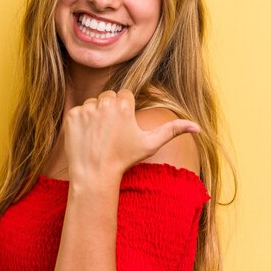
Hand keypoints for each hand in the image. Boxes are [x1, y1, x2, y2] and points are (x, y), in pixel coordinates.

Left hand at [63, 89, 199, 183]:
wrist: (94, 174)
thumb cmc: (124, 159)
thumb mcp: (150, 144)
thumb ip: (173, 130)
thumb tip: (198, 127)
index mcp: (123, 104)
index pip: (125, 95)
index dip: (125, 110)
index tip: (123, 126)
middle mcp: (104, 102)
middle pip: (109, 96)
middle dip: (110, 110)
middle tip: (111, 132)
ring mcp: (86, 108)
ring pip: (93, 103)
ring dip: (96, 114)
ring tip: (99, 136)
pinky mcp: (72, 115)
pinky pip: (78, 111)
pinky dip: (81, 122)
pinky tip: (87, 137)